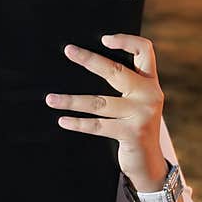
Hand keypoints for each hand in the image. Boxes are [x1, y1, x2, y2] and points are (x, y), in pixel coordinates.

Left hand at [46, 34, 166, 190]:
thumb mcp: (138, 100)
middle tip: (69, 51)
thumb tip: (90, 61)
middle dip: (90, 60)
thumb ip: (127, 82)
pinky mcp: (131, 133)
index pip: (145, 50)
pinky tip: (63, 120)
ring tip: (51, 99)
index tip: (104, 39)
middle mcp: (149, 95)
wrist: (149, 162)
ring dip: (71, 100)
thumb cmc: (136, 125)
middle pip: (116, 71)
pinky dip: (78, 123)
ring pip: (99, 102)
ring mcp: (141, 114)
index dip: (126, 41)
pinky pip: (98, 125)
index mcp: (150, 82)